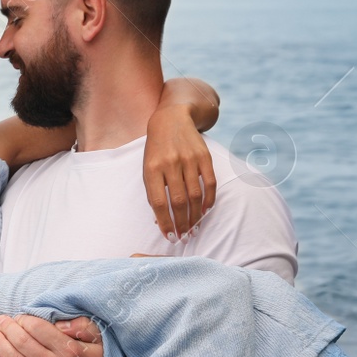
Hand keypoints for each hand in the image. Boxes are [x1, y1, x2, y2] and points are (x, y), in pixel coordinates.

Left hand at [144, 105, 216, 240]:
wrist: (171, 120)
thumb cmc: (156, 151)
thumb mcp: (147, 169)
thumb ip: (153, 192)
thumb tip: (159, 220)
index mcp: (152, 169)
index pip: (159, 203)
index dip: (165, 222)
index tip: (170, 237)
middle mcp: (170, 164)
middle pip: (178, 201)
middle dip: (182, 223)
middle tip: (184, 237)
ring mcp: (188, 159)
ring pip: (195, 195)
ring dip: (195, 216)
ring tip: (194, 228)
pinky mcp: (204, 156)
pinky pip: (209, 182)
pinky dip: (209, 199)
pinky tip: (206, 211)